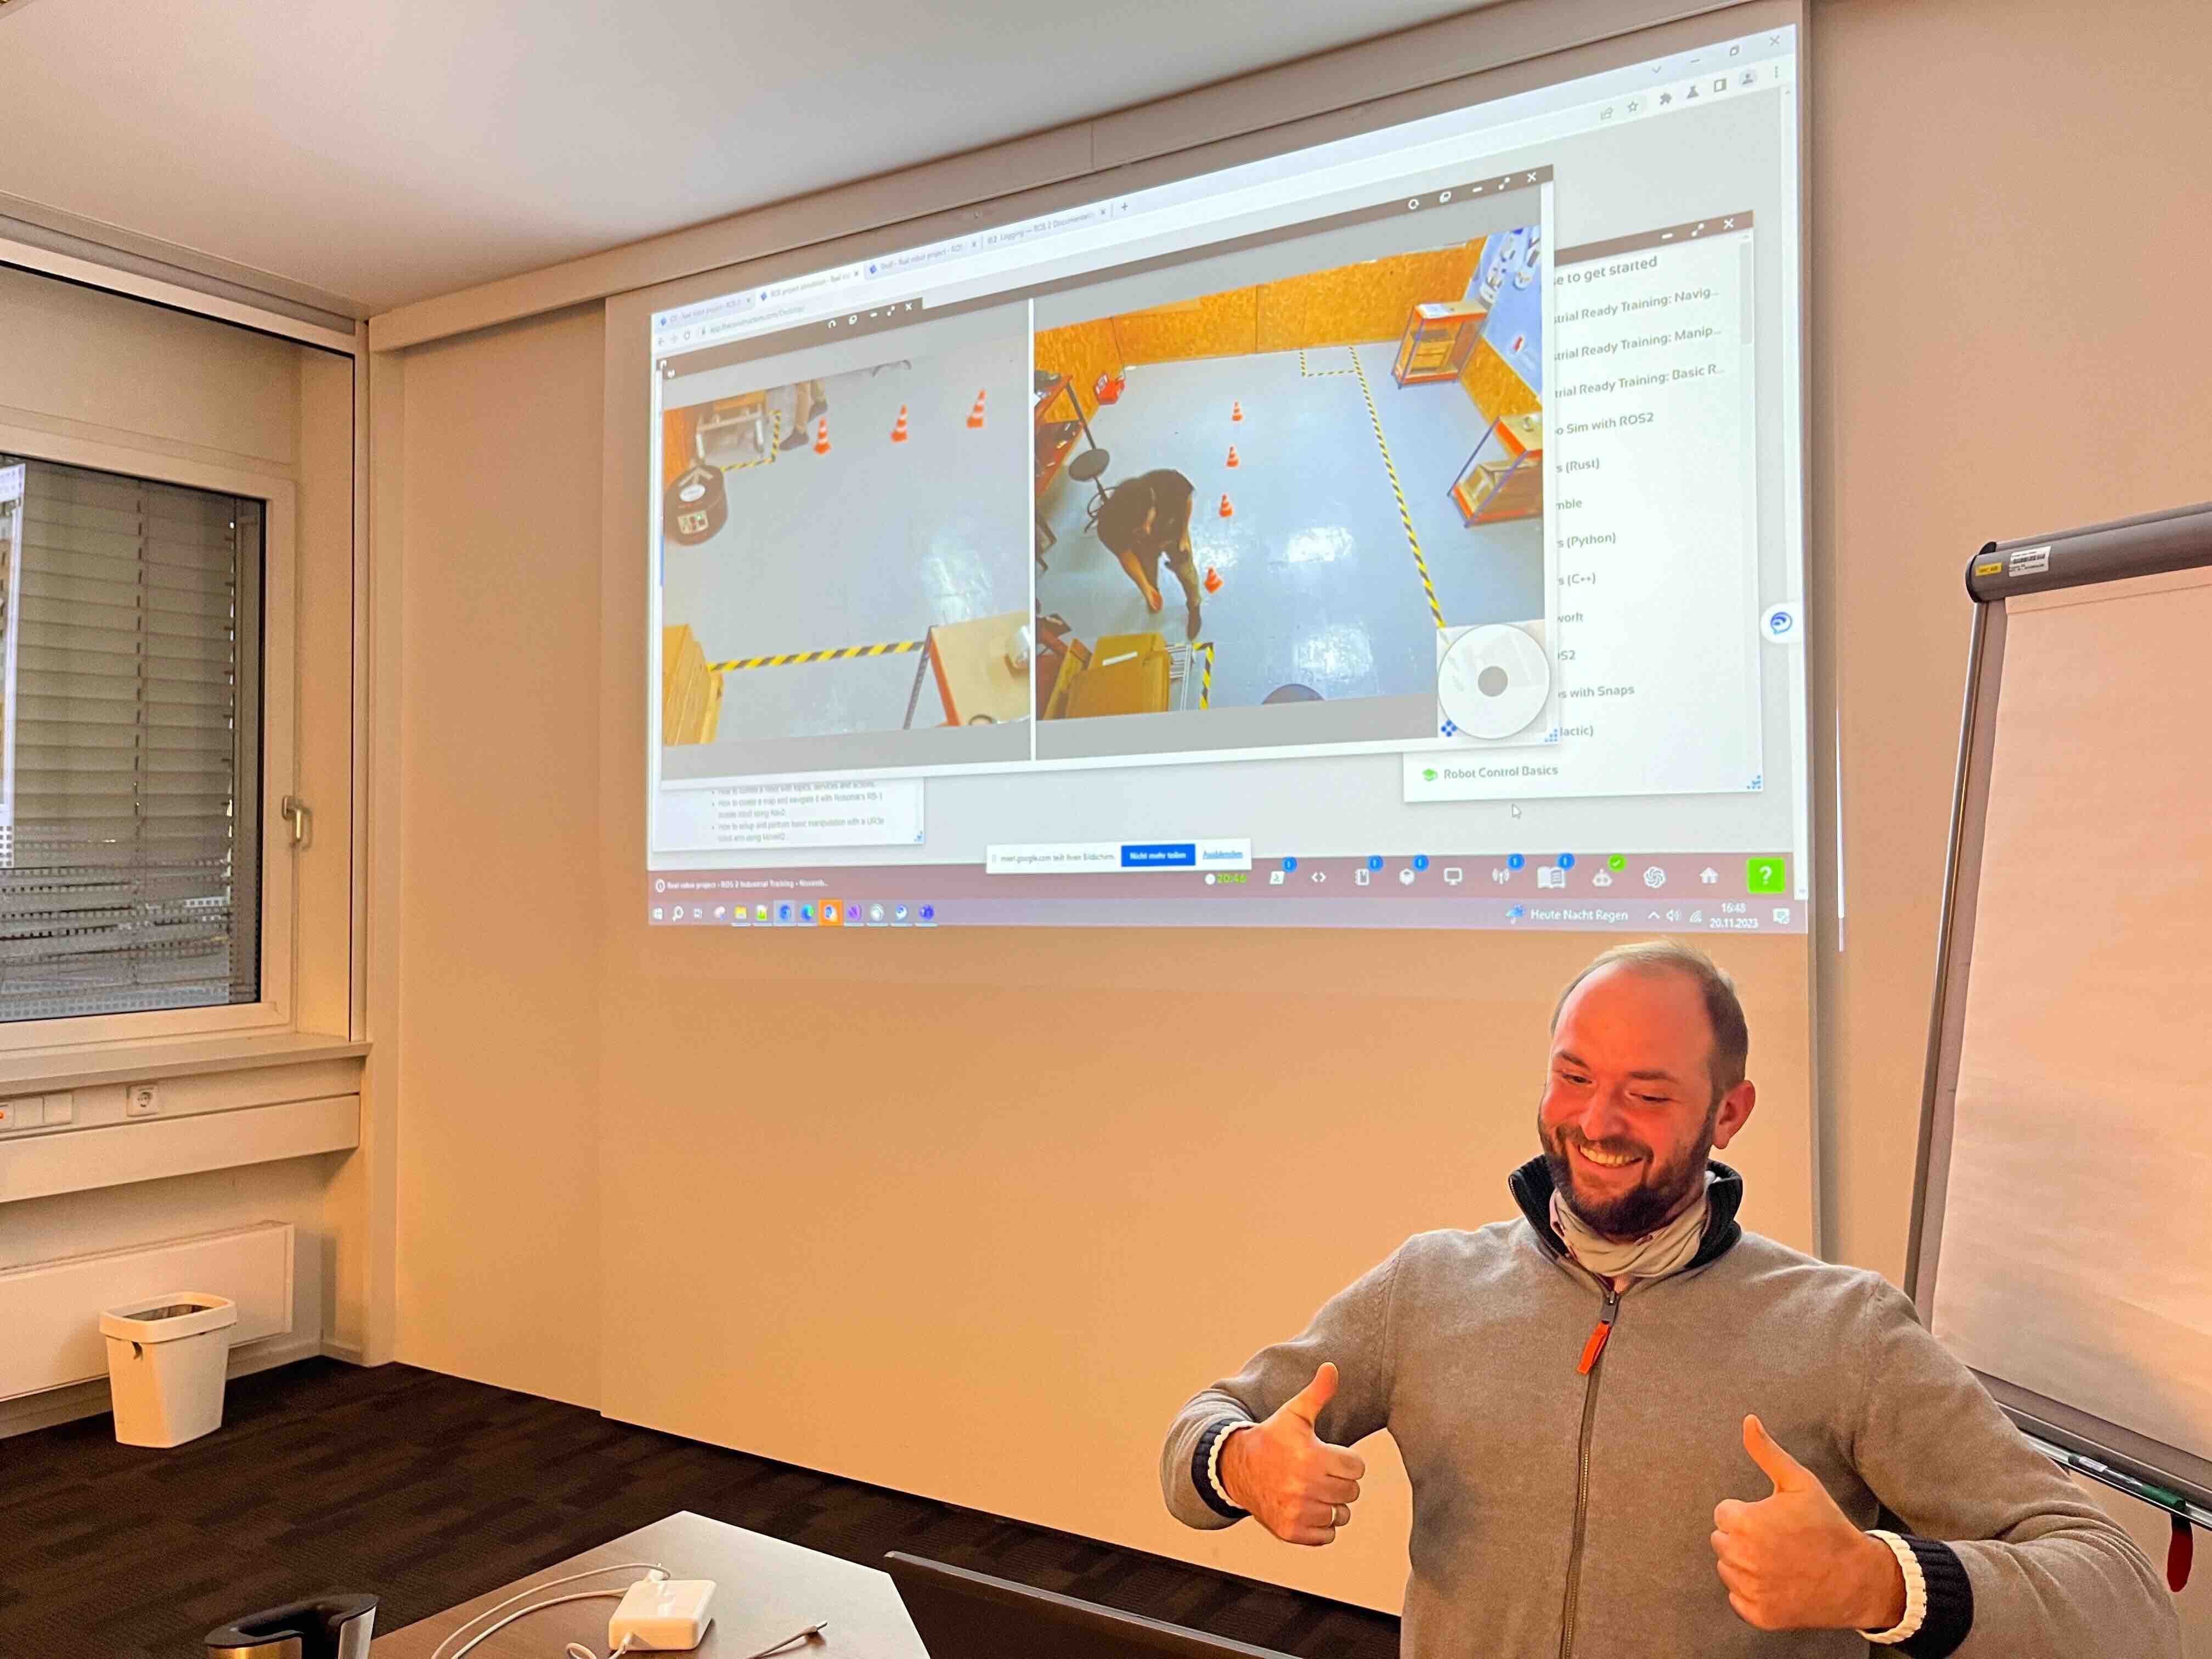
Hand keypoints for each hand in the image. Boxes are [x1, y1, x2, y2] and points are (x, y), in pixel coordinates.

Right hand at [1219, 1363, 1366, 1545]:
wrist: (1238, 1468)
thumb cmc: (1273, 1438)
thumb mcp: (1294, 1413)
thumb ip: (1318, 1393)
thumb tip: (1332, 1367)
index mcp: (1311, 1456)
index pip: (1357, 1467)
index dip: (1345, 1460)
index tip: (1327, 1455)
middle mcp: (1305, 1487)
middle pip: (1351, 1491)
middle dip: (1339, 1481)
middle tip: (1318, 1472)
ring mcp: (1297, 1511)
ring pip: (1341, 1514)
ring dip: (1331, 1504)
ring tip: (1311, 1489)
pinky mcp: (1291, 1531)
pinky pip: (1327, 1535)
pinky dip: (1321, 1525)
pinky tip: (1305, 1507)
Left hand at [1711, 1415, 1905, 1632]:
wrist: (1858, 1578)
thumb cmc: (1827, 1525)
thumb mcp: (1799, 1482)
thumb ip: (1766, 1452)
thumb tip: (1748, 1419)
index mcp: (1744, 1522)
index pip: (1724, 1513)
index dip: (1749, 1513)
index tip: (1775, 1520)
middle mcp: (1741, 1558)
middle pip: (1722, 1540)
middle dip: (1745, 1537)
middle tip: (1780, 1541)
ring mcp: (1750, 1590)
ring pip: (1728, 1568)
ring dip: (1747, 1564)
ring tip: (1782, 1561)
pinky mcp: (1759, 1615)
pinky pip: (1738, 1597)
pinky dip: (1754, 1592)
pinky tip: (1781, 1584)